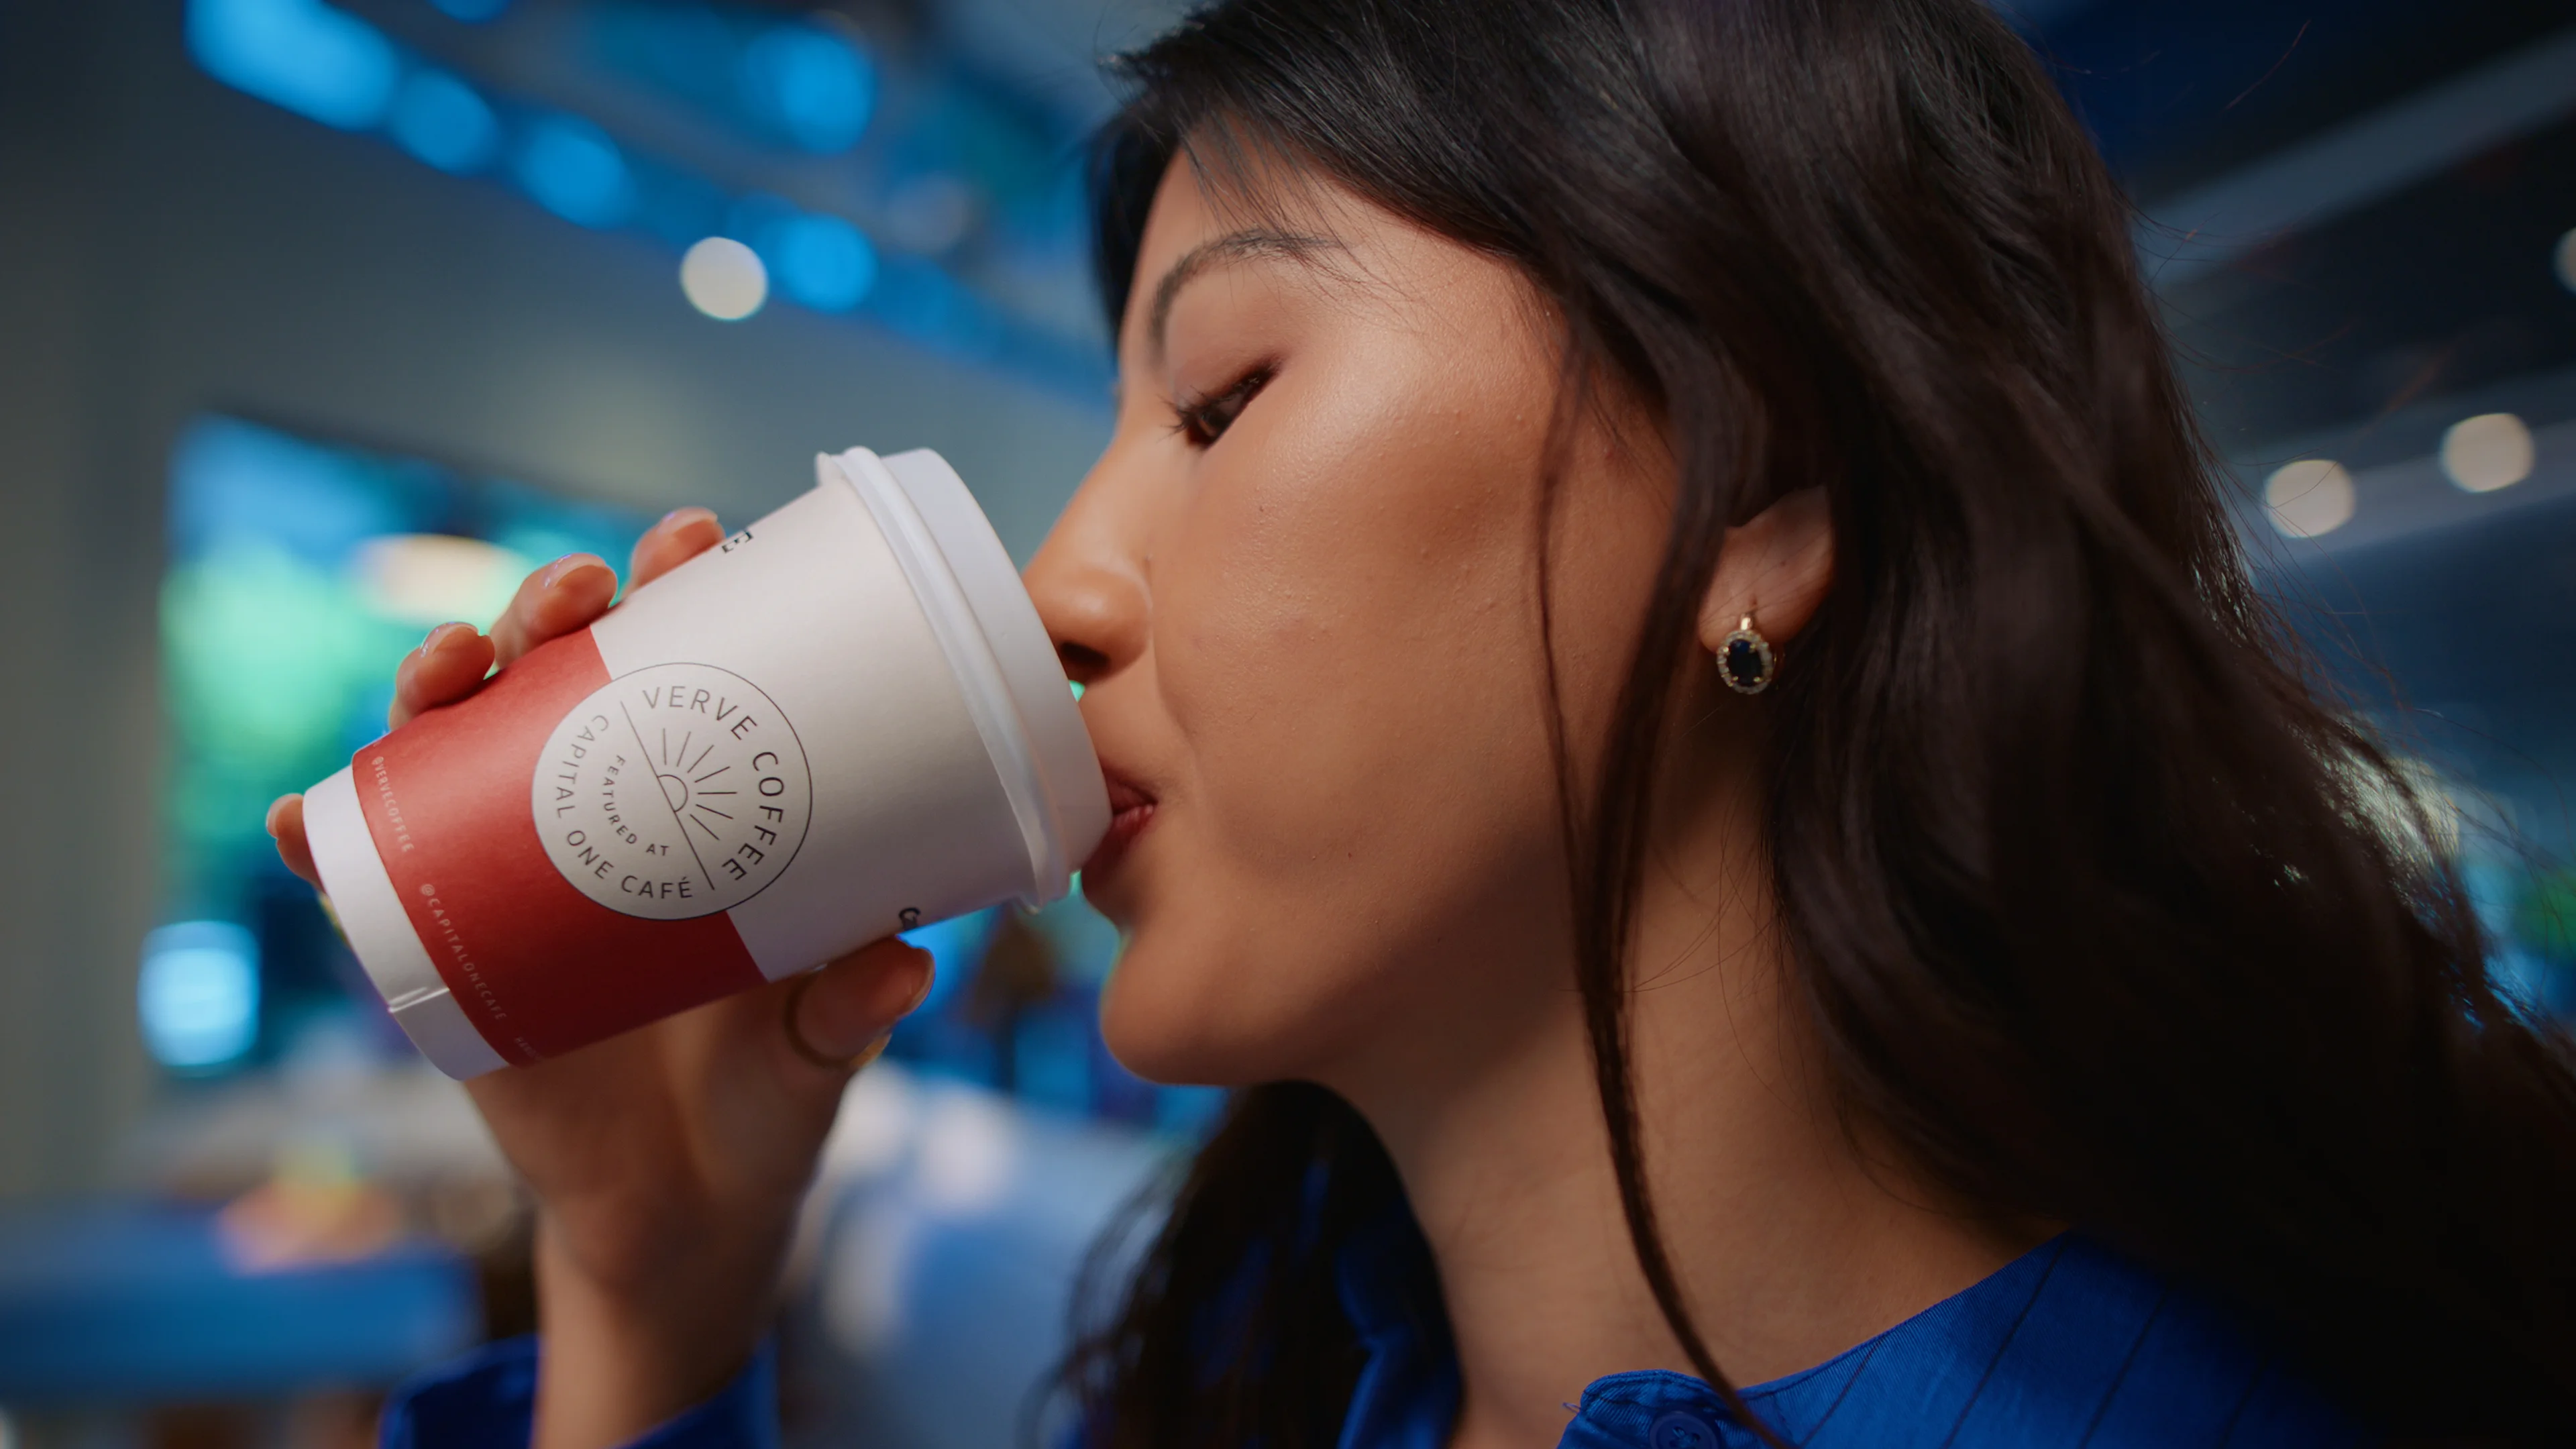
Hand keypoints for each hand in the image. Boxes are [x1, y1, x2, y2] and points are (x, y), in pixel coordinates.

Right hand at [266, 508, 934, 1448]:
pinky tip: (298, 819)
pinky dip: (323, 840)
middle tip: (577, 588)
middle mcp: (599, 811)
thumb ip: (852, 1011)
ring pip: (453, 743)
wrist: (682, 1212)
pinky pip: (366, 881)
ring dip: (436, 684)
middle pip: (558, 673)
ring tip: (450, 663)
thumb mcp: (819, 1051)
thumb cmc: (767, 1097)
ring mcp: (511, 869)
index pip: (686, 661)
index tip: (696, 537)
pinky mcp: (443, 946)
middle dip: (554, 606)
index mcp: (703, 805)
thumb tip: (901, 966)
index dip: (681, 587)